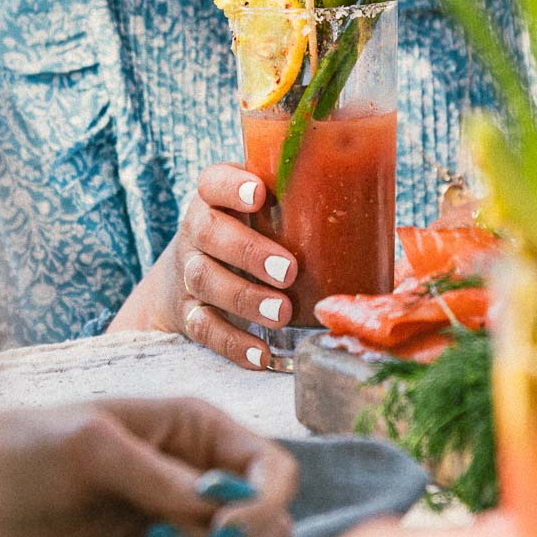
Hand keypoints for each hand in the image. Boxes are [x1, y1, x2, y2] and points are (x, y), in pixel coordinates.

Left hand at [0, 396, 297, 536]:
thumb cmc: (25, 447)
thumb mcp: (93, 447)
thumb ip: (162, 477)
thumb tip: (224, 507)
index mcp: (199, 429)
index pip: (274, 471)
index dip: (262, 506)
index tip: (218, 532)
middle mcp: (202, 474)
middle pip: (268, 527)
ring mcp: (180, 521)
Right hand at [109, 163, 297, 370]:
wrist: (187, 277)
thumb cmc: (243, 235)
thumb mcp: (259, 211)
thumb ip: (290, 201)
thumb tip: (349, 192)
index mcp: (212, 200)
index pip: (213, 181)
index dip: (231, 185)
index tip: (257, 192)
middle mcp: (195, 235)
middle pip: (209, 235)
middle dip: (248, 251)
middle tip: (288, 269)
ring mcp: (187, 276)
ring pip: (205, 282)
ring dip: (245, 298)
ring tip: (282, 311)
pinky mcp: (188, 315)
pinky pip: (205, 329)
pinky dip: (234, 344)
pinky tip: (263, 354)